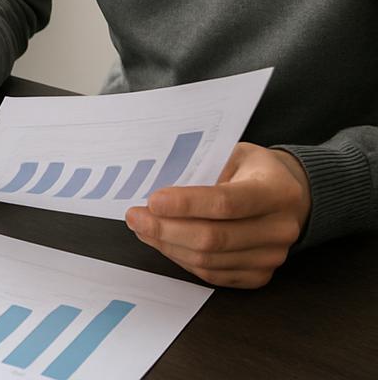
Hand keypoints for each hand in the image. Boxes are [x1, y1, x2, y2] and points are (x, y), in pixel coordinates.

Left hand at [125, 142, 310, 287]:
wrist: (291, 193)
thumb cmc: (253, 168)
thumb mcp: (234, 152)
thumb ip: (204, 167)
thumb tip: (157, 185)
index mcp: (276, 191)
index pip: (226, 203)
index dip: (186, 204)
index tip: (152, 201)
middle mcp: (280, 228)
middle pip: (214, 238)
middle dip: (166, 229)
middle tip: (135, 217)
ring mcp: (273, 257)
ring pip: (210, 261)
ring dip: (169, 246)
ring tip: (142, 228)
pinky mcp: (261, 275)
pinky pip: (214, 275)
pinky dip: (183, 259)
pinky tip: (163, 242)